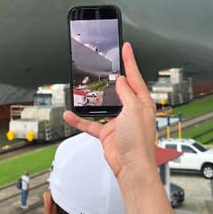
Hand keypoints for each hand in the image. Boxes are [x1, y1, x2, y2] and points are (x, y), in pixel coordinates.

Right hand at [64, 42, 157, 182]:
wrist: (131, 166)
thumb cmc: (138, 141)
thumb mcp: (134, 109)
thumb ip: (126, 93)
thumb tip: (121, 80)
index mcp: (142, 103)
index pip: (134, 77)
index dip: (130, 61)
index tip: (125, 47)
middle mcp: (131, 110)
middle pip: (120, 88)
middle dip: (112, 76)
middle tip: (105, 62)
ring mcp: (118, 121)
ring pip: (103, 105)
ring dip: (93, 98)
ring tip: (86, 85)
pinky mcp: (107, 133)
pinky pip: (90, 123)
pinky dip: (79, 120)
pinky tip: (70, 115)